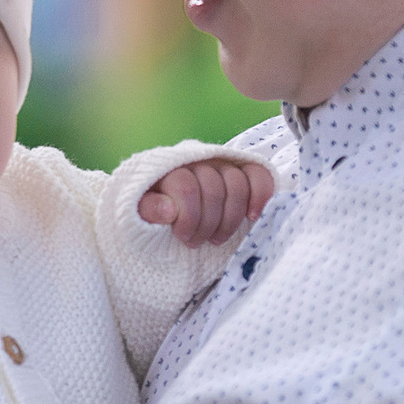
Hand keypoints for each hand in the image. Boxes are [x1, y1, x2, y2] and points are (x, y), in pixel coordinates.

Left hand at [138, 158, 272, 244]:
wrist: (174, 210)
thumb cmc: (158, 215)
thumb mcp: (142, 213)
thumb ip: (148, 209)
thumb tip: (168, 210)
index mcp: (170, 169)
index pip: (186, 186)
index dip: (188, 217)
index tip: (183, 237)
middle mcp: (198, 161)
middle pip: (213, 189)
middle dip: (207, 223)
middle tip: (198, 241)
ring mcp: (222, 164)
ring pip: (237, 184)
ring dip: (230, 219)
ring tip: (217, 237)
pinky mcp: (243, 171)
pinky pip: (259, 176)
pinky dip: (260, 195)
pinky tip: (253, 216)